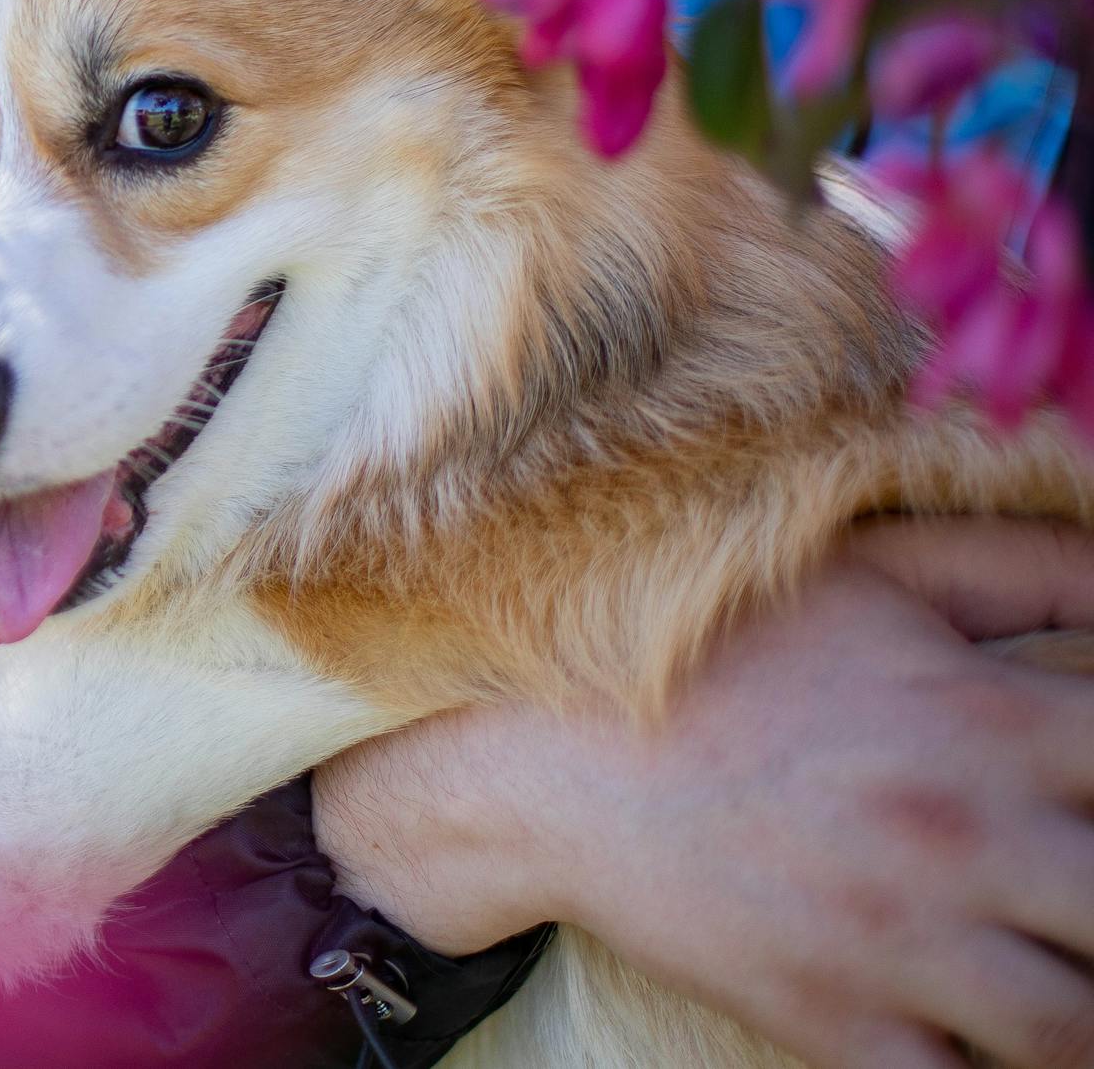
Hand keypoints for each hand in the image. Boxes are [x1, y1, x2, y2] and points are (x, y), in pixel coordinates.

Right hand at [313, 519, 1093, 1068]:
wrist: (546, 758)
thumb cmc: (709, 649)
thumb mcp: (866, 575)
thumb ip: (1021, 569)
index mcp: (990, 719)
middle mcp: (967, 837)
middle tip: (1073, 900)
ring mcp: (902, 942)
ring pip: (1075, 1032)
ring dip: (1078, 1012)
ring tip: (1049, 978)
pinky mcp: (834, 1022)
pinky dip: (982, 1067)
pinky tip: (972, 1030)